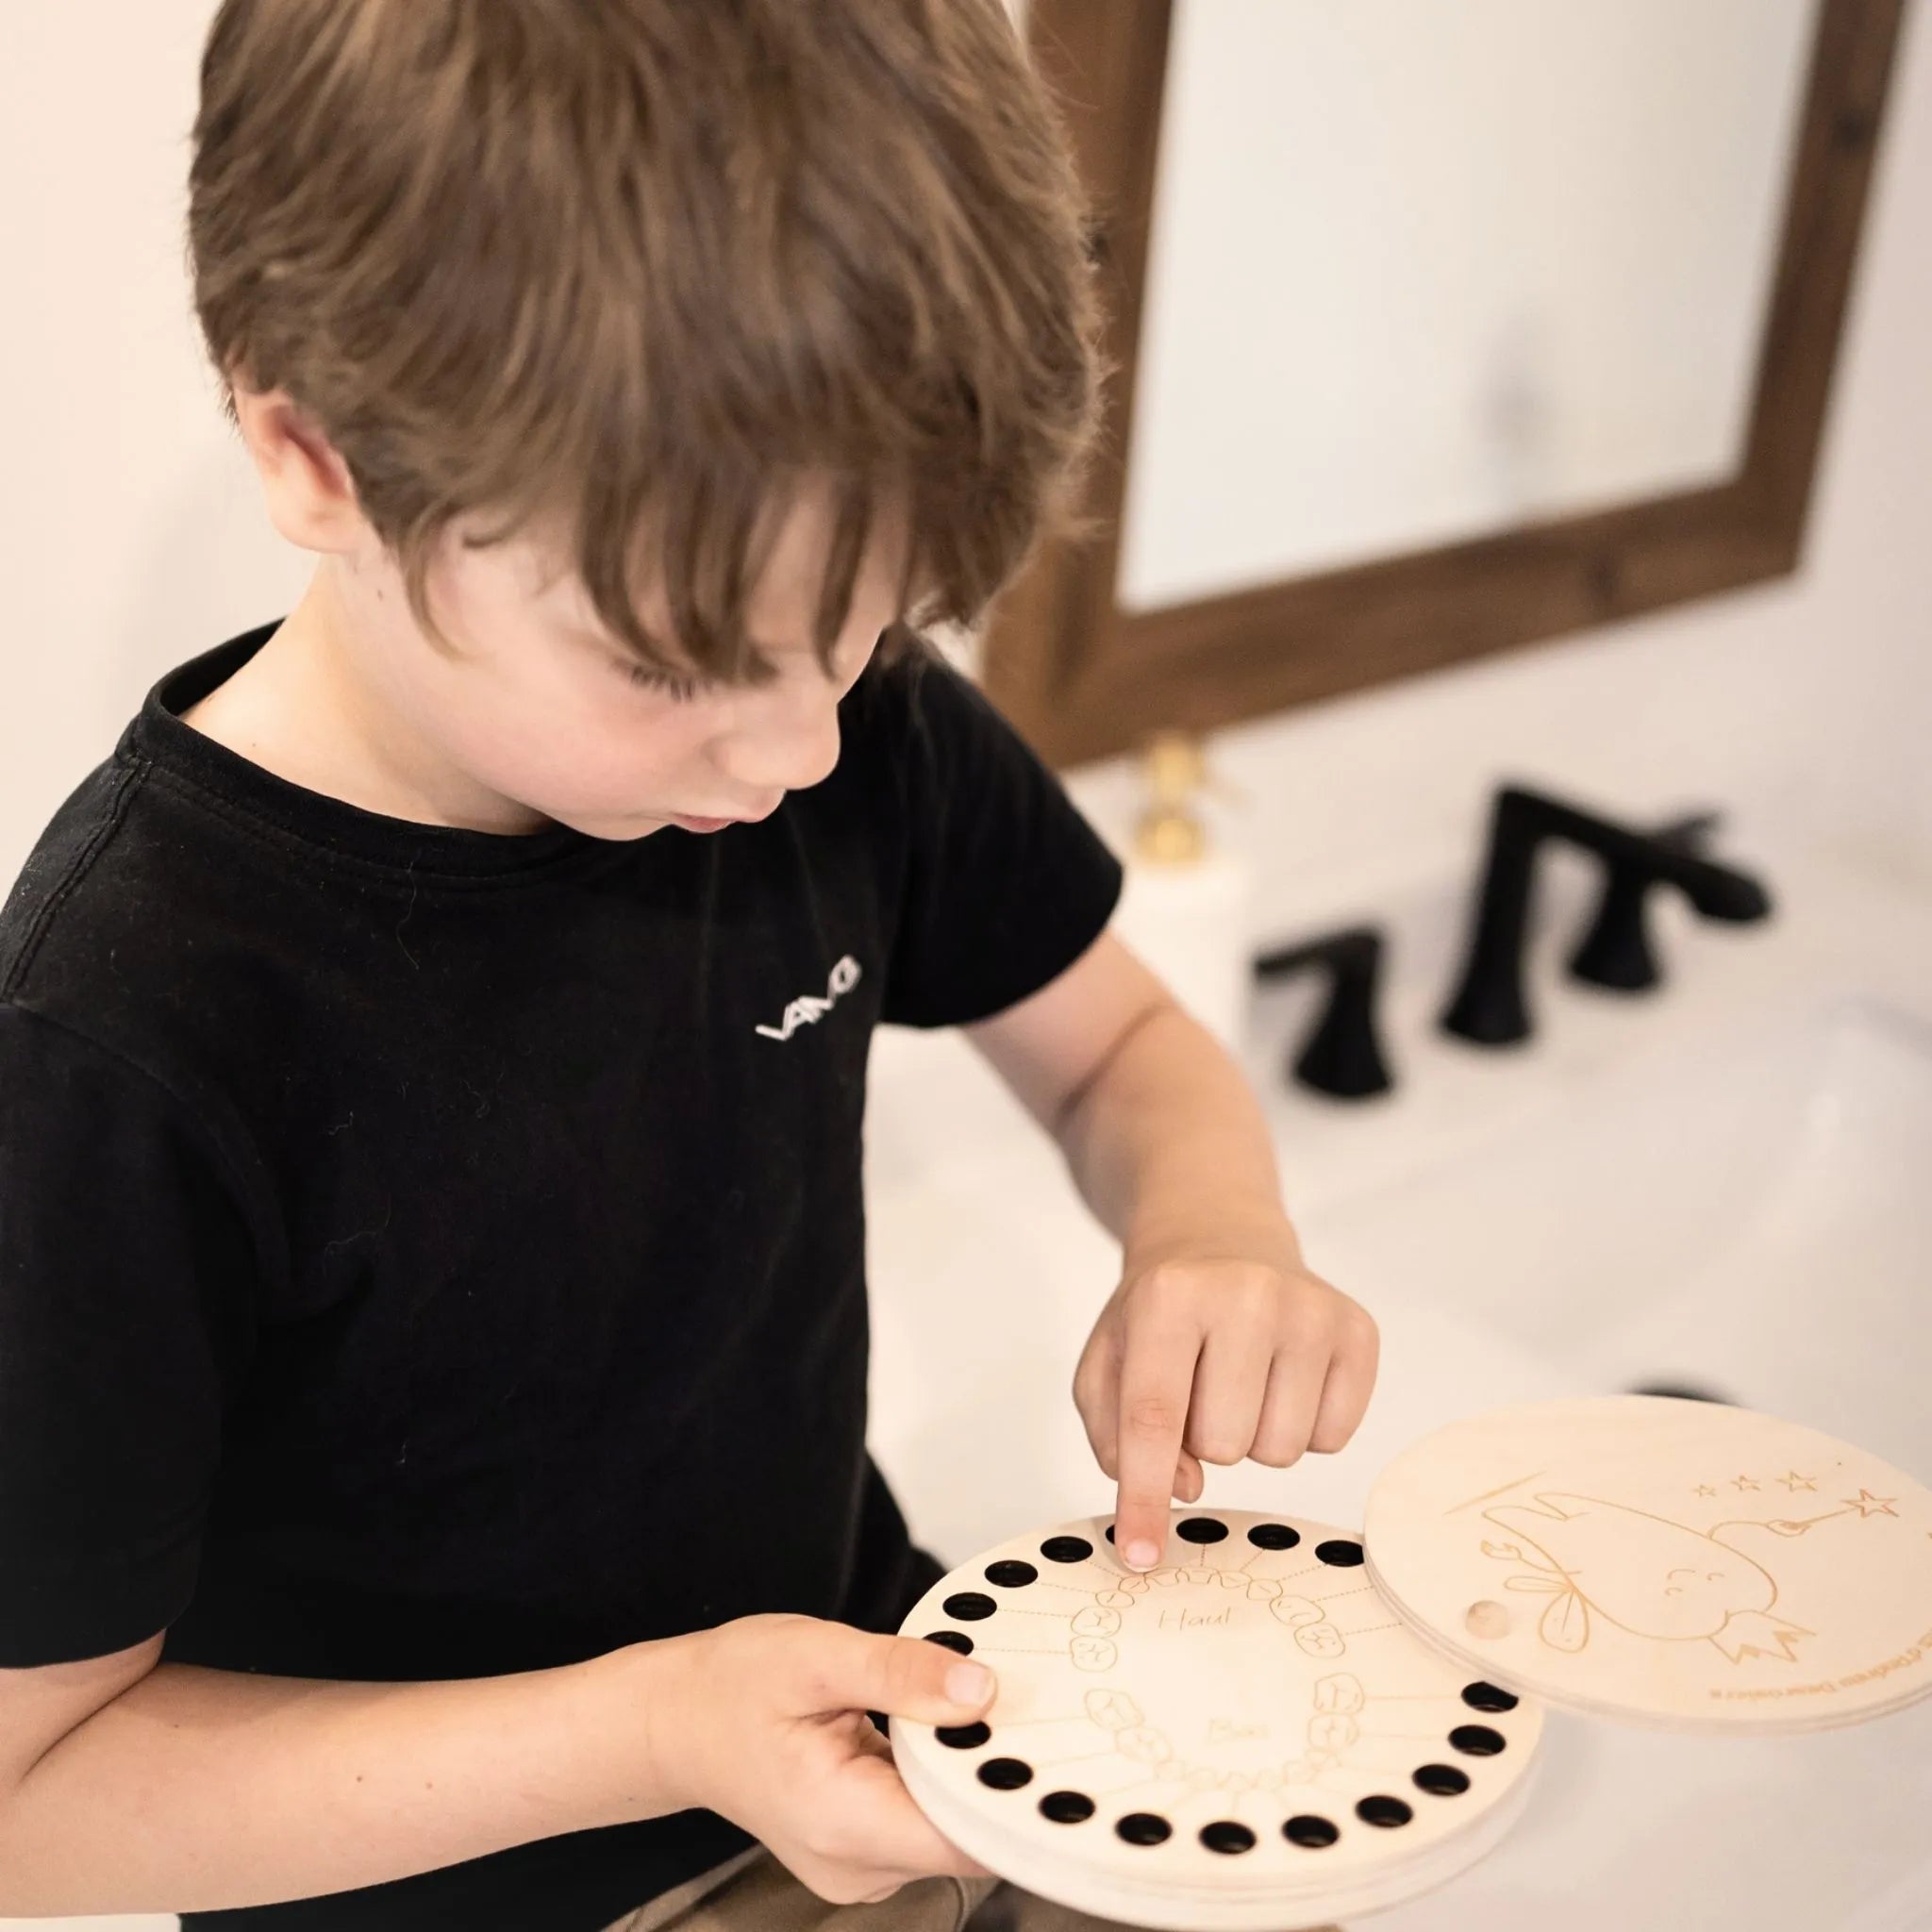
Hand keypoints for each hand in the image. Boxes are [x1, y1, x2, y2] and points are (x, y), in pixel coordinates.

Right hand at [648, 1613, 999, 1905]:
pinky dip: (936, 1772)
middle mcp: (858, 1865)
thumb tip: (980, 1687)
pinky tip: (927, 1726)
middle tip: (1005, 1692)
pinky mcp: (865, 1850)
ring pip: (951, 1823)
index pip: (967, 1838)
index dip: (1010, 1787)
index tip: (1039, 1731)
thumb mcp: (816, 1656)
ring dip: (961, 1765)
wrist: (674, 1721)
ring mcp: (861, 1865)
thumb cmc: (730, 1686)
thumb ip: (900, 1672)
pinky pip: (926, 1816)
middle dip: (990, 1764)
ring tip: (954, 1701)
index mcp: (845, 1825)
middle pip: (966, 1831)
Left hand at [1072, 1220, 1378, 1571]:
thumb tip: (1184, 1487)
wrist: (1221, 1238)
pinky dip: (1302, 1427)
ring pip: (1281, 1451)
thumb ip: (1117, 1436)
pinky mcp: (1357, 1328)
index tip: (1140, 1556)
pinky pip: (1333, 1439)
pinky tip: (1282, 1377)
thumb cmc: (1161, 1312)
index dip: (1144, 1497)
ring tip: (1240, 1378)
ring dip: (1253, 1435)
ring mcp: (1310, 1309)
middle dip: (1204, 1440)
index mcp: (1169, 1297)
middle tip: (1201, 1386)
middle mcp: (1246, 1293)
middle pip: (1224, 1447)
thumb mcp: (1107, 1361)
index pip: (1154, 1418)